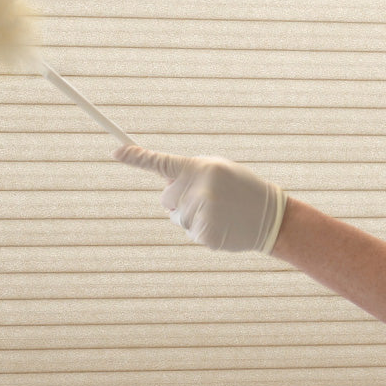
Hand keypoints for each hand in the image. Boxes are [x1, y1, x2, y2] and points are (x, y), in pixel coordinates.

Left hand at [115, 145, 286, 252]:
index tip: (115, 152)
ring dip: (193, 217)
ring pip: (177, 218)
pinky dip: (202, 232)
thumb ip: (190, 173)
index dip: (135, 157)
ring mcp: (201, 212)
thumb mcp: (218, 170)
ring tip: (220, 212)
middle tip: (209, 199)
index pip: (161, 161)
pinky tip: (222, 226)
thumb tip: (164, 186)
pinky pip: (189, 233)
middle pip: (166, 198)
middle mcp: (197, 188)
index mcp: (199, 167)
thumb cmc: (241, 188)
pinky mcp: (205, 233)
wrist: (270, 215)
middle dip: (180, 200)